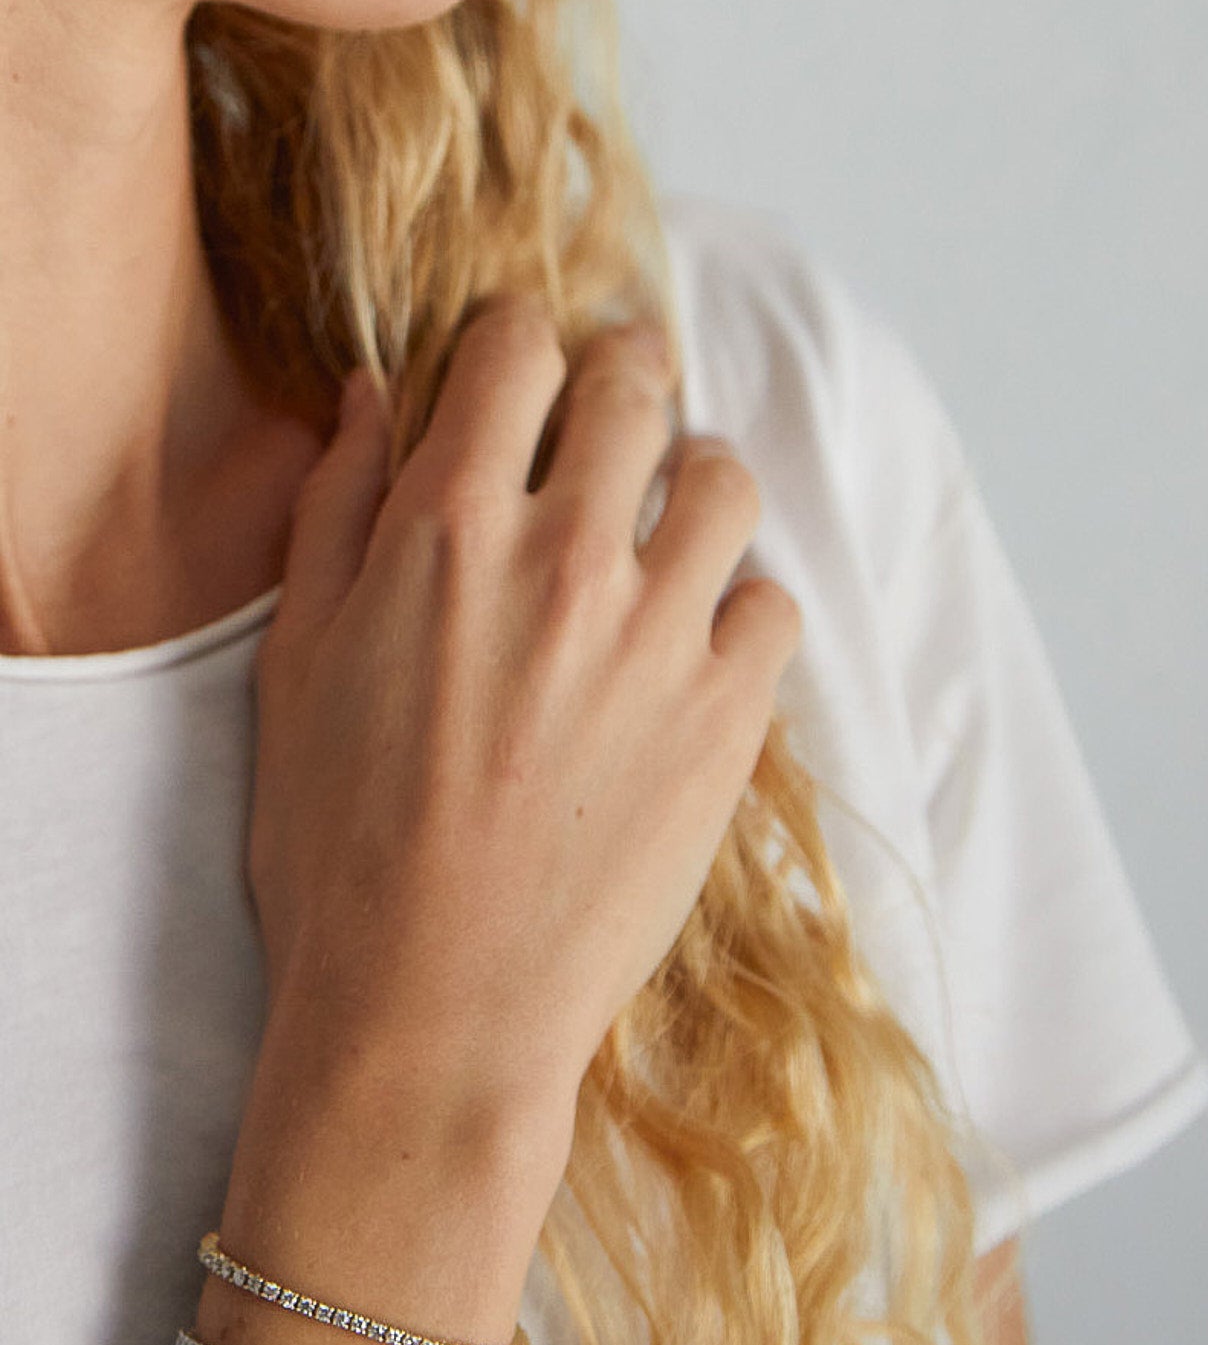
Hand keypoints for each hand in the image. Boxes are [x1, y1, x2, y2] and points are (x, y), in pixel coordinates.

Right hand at [247, 298, 801, 1131]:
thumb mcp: (297, 661)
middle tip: (617, 398)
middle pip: (631, 388)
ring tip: (671, 520)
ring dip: (695, 481)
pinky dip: (742, 608)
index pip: (515, 349)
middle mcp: (566, 555)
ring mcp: (660, 634)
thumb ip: (338, 507)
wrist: (437, 1007)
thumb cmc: (339, 845)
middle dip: (621, 373)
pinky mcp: (728, 717)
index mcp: (448, 525)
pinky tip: (698, 643)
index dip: (518, 337)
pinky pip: (773, 607)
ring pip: (723, 482)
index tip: (520, 362)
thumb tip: (374, 393)